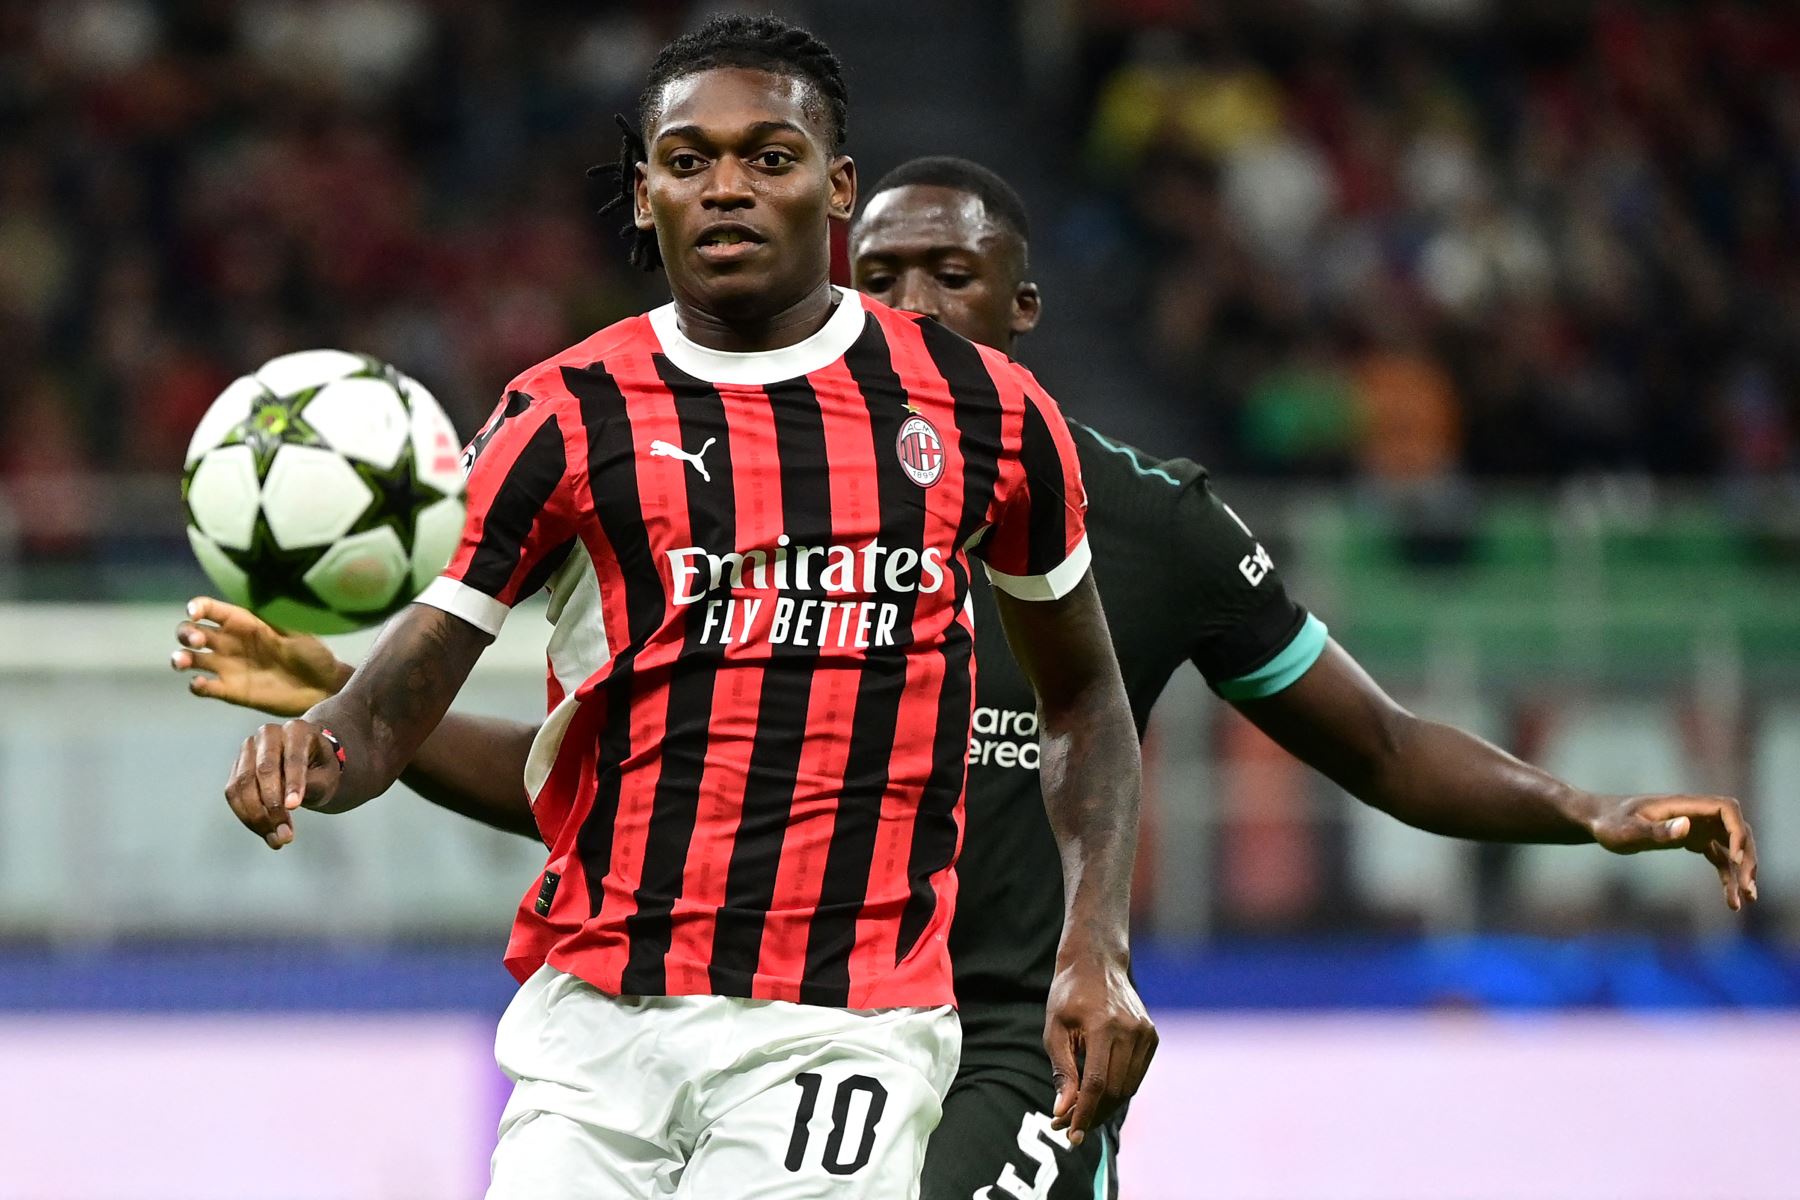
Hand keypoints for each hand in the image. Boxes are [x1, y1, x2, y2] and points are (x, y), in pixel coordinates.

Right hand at [171, 596, 348, 716]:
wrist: (322, 688)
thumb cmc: (313, 654)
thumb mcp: (298, 630)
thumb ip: (276, 615)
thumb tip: (261, 595)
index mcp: (244, 622)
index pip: (211, 609)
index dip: (197, 607)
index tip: (195, 612)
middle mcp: (229, 642)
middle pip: (190, 632)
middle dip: (186, 633)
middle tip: (198, 640)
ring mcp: (227, 667)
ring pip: (190, 659)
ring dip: (180, 658)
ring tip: (183, 662)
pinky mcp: (230, 691)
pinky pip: (204, 687)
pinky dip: (196, 685)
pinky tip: (201, 683)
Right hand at [223, 720, 343, 849]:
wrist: (308, 763)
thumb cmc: (321, 769)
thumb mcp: (327, 777)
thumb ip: (311, 786)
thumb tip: (287, 806)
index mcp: (297, 730)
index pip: (293, 758)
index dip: (293, 783)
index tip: (294, 808)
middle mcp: (268, 734)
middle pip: (264, 770)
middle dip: (273, 805)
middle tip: (287, 835)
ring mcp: (248, 749)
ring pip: (243, 785)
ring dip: (258, 817)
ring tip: (279, 840)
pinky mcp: (236, 768)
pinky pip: (234, 795)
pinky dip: (248, 817)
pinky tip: (267, 834)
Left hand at [1043, 950, 1156, 1144]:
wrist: (1096, 962)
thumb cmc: (1068, 996)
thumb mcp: (1055, 1030)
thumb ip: (1062, 1071)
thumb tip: (1063, 1111)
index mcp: (1104, 1026)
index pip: (1097, 1084)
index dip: (1084, 1114)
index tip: (1070, 1135)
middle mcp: (1131, 1030)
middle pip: (1115, 1090)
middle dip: (1091, 1114)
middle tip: (1067, 1126)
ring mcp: (1146, 1033)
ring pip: (1128, 1087)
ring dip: (1105, 1107)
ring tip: (1080, 1113)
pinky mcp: (1152, 1036)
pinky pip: (1136, 1074)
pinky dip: (1118, 1089)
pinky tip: (1099, 1092)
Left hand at [1588, 793, 1758, 910]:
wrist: (1597, 821)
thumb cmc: (1609, 823)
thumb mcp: (1628, 830)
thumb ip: (1656, 830)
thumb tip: (1686, 827)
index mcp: (1683, 805)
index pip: (1726, 809)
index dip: (1737, 832)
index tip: (1736, 858)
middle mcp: (1694, 814)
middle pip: (1736, 830)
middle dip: (1748, 858)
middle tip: (1748, 888)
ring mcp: (1694, 826)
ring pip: (1731, 846)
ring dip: (1743, 870)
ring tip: (1747, 900)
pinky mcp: (1690, 839)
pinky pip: (1718, 857)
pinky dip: (1727, 876)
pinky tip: (1731, 900)